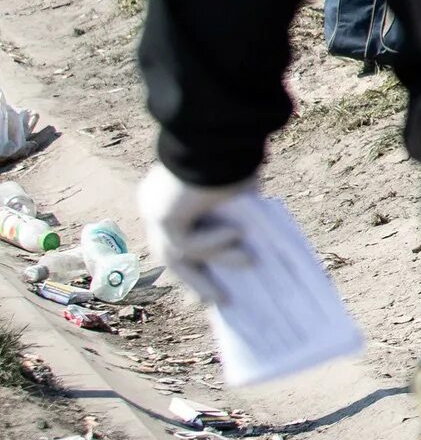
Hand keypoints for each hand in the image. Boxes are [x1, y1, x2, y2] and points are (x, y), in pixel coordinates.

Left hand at [137, 162, 255, 301]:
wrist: (216, 135)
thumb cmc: (233, 155)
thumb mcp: (237, 192)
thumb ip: (236, 216)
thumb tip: (247, 242)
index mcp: (171, 194)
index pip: (179, 233)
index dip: (195, 259)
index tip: (211, 281)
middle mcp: (156, 203)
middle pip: (172, 252)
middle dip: (193, 280)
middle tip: (214, 303)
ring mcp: (155, 210)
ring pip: (176, 256)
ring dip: (201, 279)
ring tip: (226, 298)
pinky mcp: (162, 216)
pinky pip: (187, 243)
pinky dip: (213, 245)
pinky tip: (236, 235)